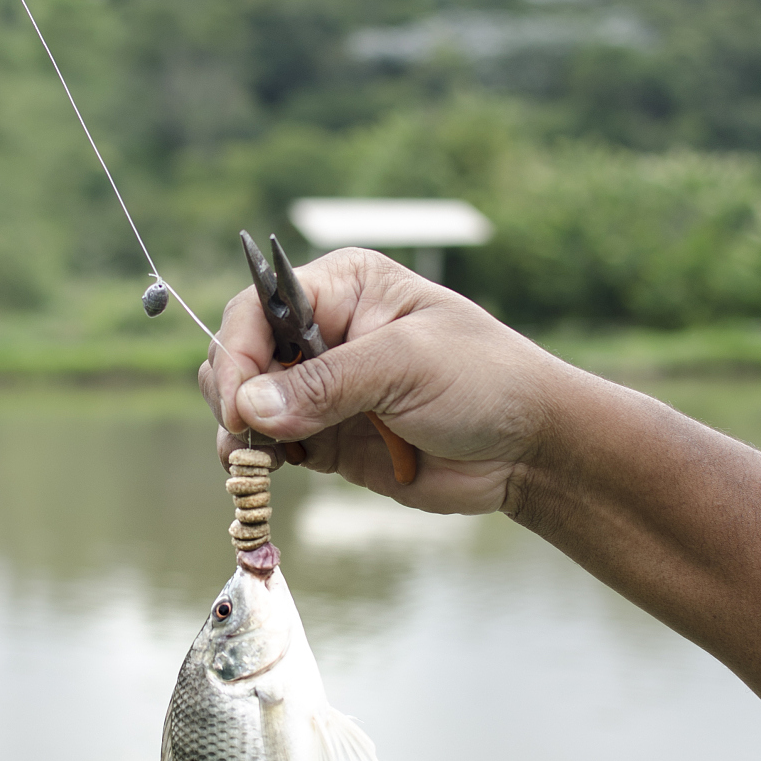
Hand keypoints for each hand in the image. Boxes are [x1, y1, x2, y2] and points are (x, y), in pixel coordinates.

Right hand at [198, 248, 565, 515]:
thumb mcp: (407, 366)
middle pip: (243, 355)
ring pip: (248, 404)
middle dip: (232, 394)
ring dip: (239, 433)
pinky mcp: (328, 438)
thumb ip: (327, 385)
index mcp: (344, 288)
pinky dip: (258, 460)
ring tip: (249, 461)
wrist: (528, 449)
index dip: (238, 353)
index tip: (237, 404)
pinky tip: (263, 472)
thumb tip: (251, 407)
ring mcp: (323, 389)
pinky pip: (272, 446)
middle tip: (243, 436)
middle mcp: (325, 332)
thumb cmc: (484, 380)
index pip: (260, 307)